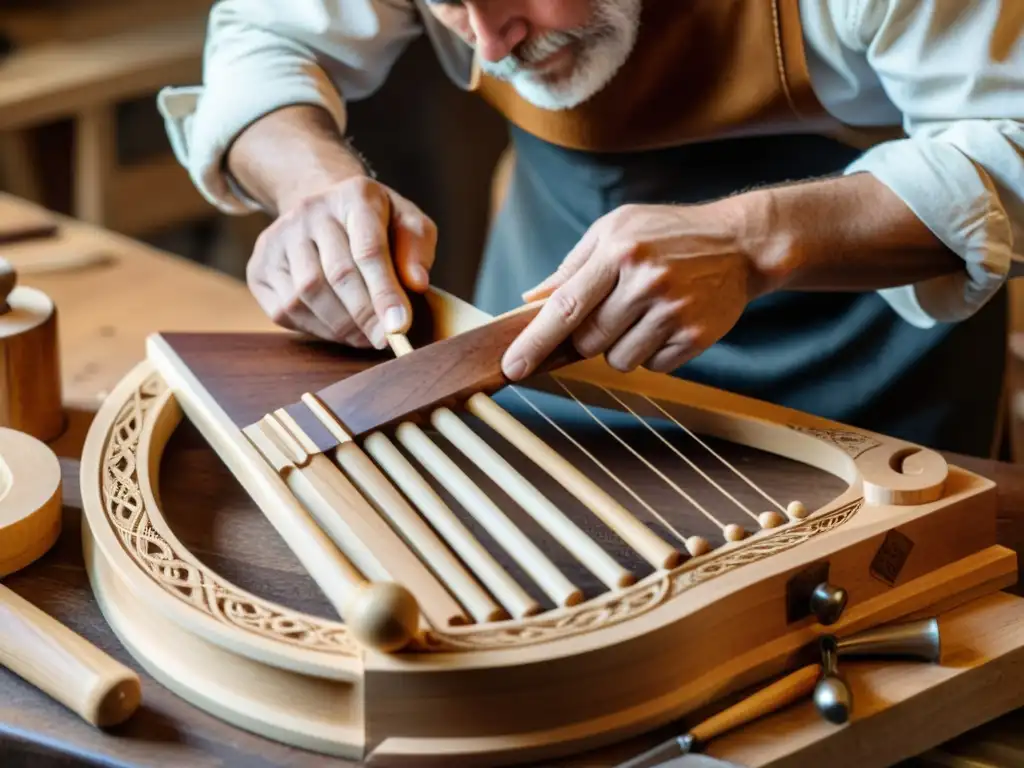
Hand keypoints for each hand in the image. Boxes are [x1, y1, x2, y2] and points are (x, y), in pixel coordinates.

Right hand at [246, 175, 436, 347]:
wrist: (325, 209)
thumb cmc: (376, 223)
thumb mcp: (407, 222)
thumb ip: (416, 247)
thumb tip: (416, 283)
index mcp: (354, 196)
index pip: (369, 249)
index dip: (384, 292)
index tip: (400, 327)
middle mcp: (310, 211)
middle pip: (336, 275)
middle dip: (365, 316)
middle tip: (386, 340)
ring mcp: (278, 237)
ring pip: (306, 295)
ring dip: (341, 326)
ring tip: (365, 336)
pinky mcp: (259, 265)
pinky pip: (285, 309)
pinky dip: (316, 329)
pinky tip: (338, 330)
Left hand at [502, 202, 768, 379]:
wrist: (739, 243)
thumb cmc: (667, 234)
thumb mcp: (616, 230)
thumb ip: (572, 266)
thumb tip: (530, 300)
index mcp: (618, 250)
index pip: (566, 307)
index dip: (535, 341)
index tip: (512, 367)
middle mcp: (646, 280)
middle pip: (588, 341)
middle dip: (588, 337)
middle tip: (614, 309)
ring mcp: (673, 311)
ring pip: (618, 360)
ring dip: (622, 346)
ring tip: (645, 313)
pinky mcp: (696, 335)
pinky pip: (653, 365)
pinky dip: (653, 351)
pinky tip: (669, 322)